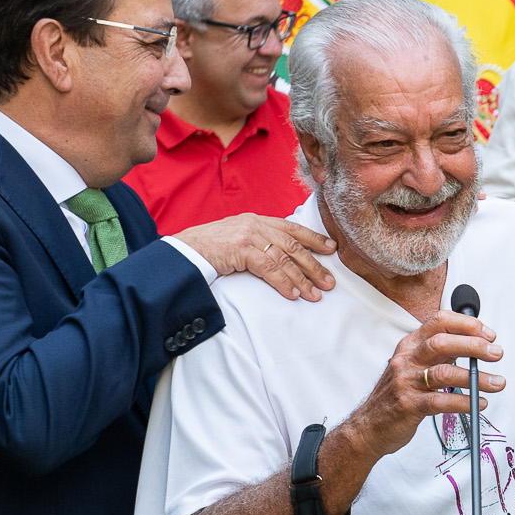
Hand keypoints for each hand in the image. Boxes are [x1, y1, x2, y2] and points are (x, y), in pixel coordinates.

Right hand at [174, 213, 336, 300]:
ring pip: (285, 258)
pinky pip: (269, 268)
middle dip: (314, 265)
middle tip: (330, 281)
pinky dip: (283, 283)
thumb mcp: (237, 238)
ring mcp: (249, 235)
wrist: (183, 250)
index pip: (292, 228)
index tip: (332, 249)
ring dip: (302, 279)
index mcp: (257, 220)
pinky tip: (293, 294)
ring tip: (315, 294)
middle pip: (294, 245)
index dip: (314, 238)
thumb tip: (280, 257)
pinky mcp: (242, 249)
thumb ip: (258, 241)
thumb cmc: (208, 248)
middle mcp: (256, 224)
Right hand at [339, 312, 503, 460]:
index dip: (467, 324)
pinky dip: (464, 402)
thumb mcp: (415, 365)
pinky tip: (479, 403)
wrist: (369, 426)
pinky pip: (440, 402)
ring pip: (444, 373)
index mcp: (410, 345)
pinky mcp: (408, 406)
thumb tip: (476, 342)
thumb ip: (440, 353)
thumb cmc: (399, 395)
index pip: (438, 322)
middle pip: (442, 343)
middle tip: (497, 353)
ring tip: (497, 383)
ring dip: (476, 378)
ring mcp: (406, 382)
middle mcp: (406, 360)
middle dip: (474, 346)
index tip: (489, 334)